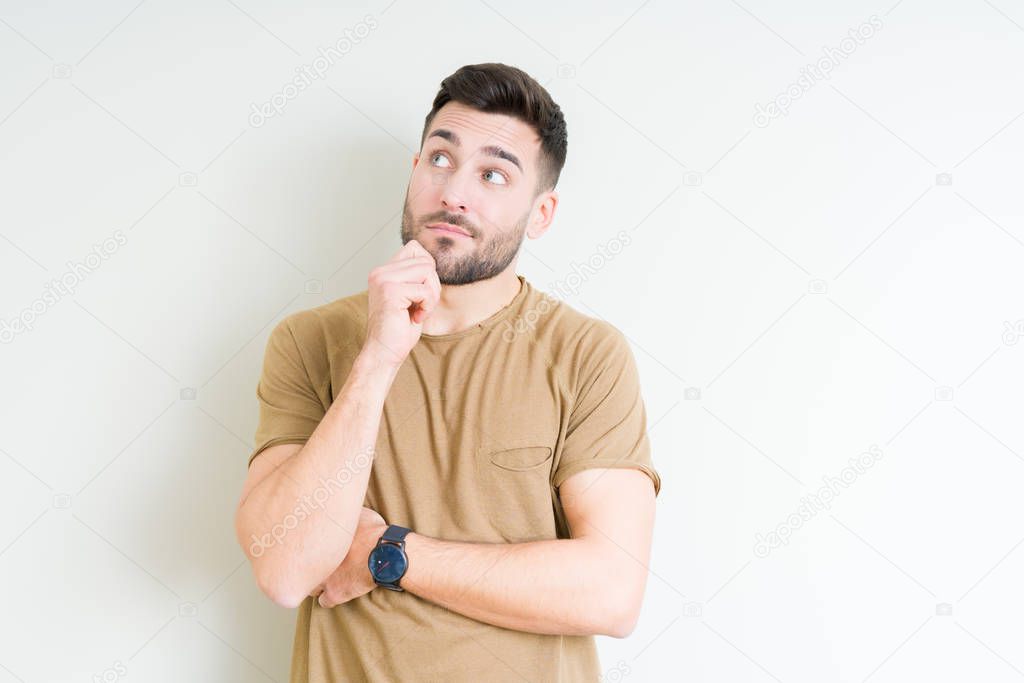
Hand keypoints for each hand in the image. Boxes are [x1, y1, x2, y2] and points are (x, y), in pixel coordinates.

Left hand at [311, 507, 387, 608]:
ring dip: (317, 584)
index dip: (310, 548)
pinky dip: (329, 598)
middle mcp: (317, 560)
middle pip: (303, 567)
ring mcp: (324, 578)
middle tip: (318, 564)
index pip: (302, 546)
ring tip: (327, 579)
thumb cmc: (374, 532)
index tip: (316, 548)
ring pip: (310, 586)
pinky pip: (324, 601)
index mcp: (321, 541)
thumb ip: (347, 512)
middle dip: (310, 566)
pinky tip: (336, 592)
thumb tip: (343, 504)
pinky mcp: (335, 594)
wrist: (385, 553)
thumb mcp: (360, 513)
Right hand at [362, 240, 440, 367]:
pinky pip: (425, 290)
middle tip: (420, 306)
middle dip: (432, 285)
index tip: (419, 293)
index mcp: (383, 271)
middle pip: (425, 260)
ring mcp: (383, 280)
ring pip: (428, 271)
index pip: (415, 248)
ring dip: (431, 295)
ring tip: (417, 311)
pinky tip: (414, 318)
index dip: (426, 269)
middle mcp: (380, 272)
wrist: (384, 353)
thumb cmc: (400, 329)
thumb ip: (416, 276)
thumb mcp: (410, 297)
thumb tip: (431, 260)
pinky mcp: (390, 291)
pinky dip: (427, 306)